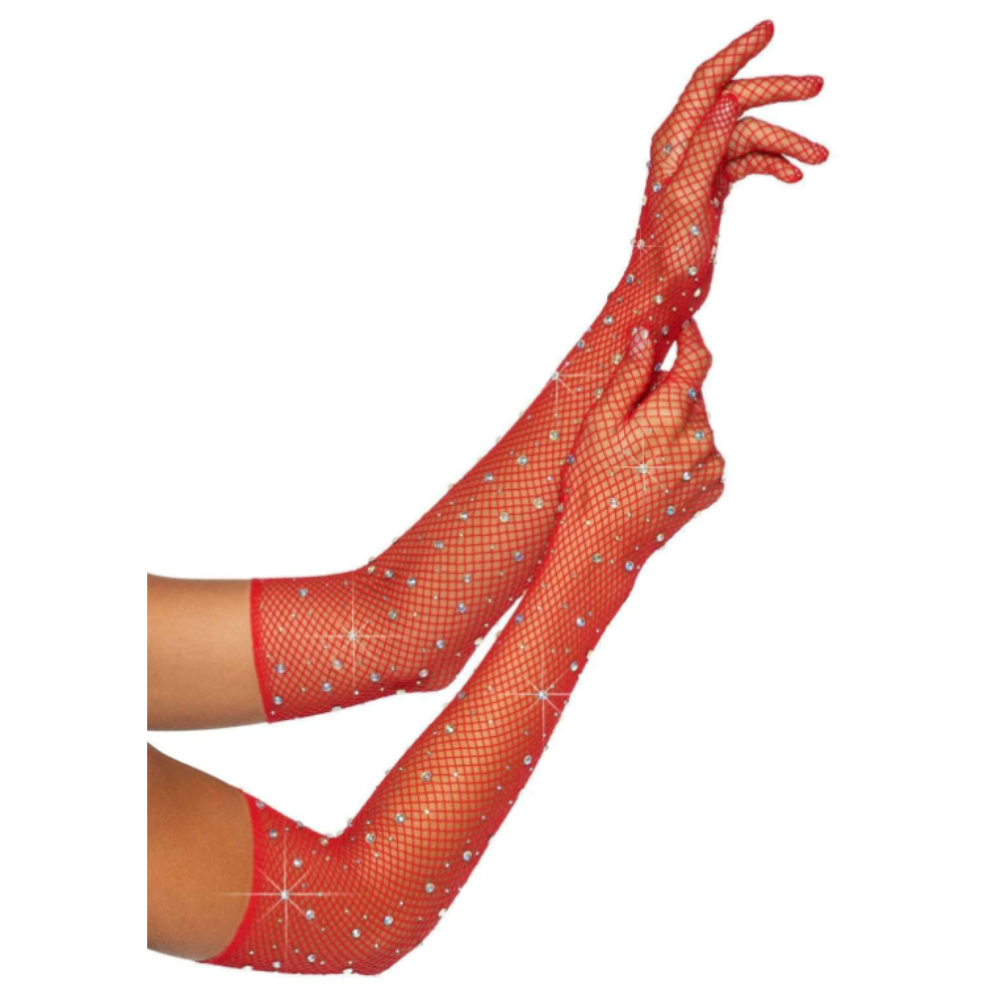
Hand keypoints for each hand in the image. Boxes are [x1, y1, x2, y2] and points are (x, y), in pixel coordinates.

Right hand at [561, 322, 721, 569]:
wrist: (602, 544)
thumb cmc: (592, 482)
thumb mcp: (600, 422)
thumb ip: (629, 375)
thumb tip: (646, 337)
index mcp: (673, 415)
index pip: (697, 360)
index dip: (691, 338)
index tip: (683, 327)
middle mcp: (702, 437)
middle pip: (692, 396)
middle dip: (666, 396)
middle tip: (629, 419)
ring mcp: (709, 465)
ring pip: (696, 426)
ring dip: (673, 427)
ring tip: (636, 454)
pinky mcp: (711, 488)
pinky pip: (700, 455)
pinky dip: (681, 454)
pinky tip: (651, 472)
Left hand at [620, 22, 826, 338]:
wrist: (661, 296)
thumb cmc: (667, 256)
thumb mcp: (688, 199)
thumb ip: (707, 148)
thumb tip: (728, 98)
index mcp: (674, 143)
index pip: (707, 81)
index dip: (738, 51)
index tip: (771, 28)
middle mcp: (685, 149)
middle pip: (735, 102)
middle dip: (776, 92)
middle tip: (818, 86)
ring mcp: (700, 168)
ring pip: (748, 136)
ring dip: (784, 141)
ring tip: (818, 157)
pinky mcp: (712, 189)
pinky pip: (747, 163)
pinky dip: (771, 164)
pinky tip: (794, 177)